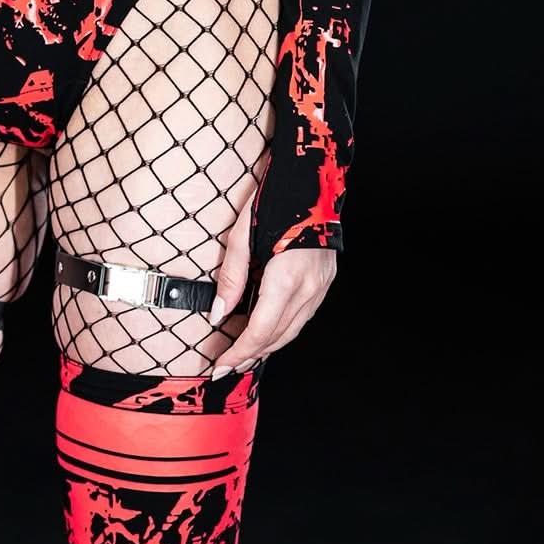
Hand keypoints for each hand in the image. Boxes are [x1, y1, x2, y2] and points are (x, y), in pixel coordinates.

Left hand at [206, 190, 335, 374]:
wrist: (313, 177)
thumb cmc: (275, 199)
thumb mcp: (243, 234)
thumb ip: (231, 276)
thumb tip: (218, 313)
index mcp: (287, 278)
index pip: (260, 331)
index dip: (239, 353)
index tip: (220, 366)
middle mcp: (309, 288)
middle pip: (277, 337)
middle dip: (250, 355)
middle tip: (227, 365)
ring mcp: (321, 286)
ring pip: (292, 330)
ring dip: (267, 345)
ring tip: (243, 353)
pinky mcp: (325, 280)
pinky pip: (303, 315)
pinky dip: (282, 328)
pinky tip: (267, 328)